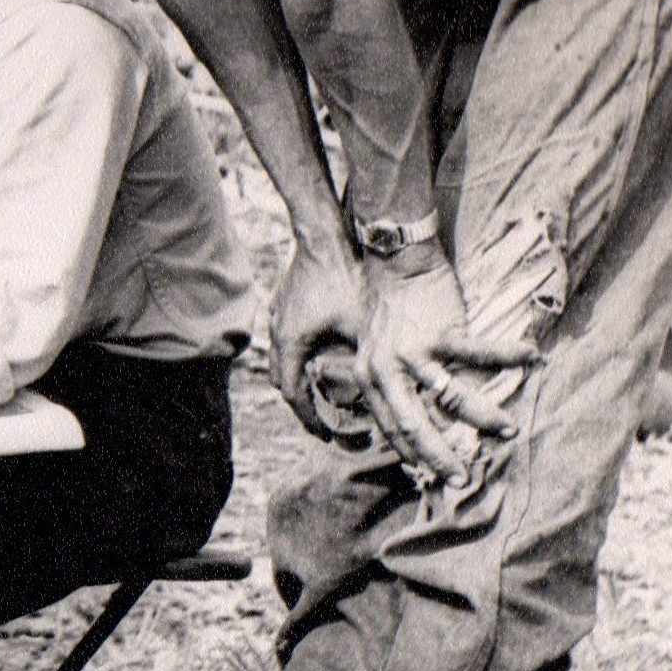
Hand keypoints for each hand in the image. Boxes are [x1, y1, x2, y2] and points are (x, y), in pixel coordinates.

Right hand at [269, 242, 364, 439]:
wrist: (323, 235)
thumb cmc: (344, 278)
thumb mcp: (362, 326)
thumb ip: (369, 359)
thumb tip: (394, 390)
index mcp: (293, 346)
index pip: (295, 397)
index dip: (312, 420)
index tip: (327, 435)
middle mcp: (278, 334)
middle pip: (282, 381)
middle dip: (302, 403)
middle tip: (322, 419)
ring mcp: (277, 316)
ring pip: (282, 359)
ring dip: (299, 376)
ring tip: (320, 387)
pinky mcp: (282, 301)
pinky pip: (285, 338)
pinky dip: (298, 354)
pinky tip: (320, 348)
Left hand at [357, 253, 536, 482]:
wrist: (394, 262)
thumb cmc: (389, 310)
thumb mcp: (372, 353)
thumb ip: (387, 384)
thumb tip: (411, 421)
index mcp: (368, 380)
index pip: (391, 429)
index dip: (413, 455)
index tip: (434, 476)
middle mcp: (385, 371)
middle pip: (415, 425)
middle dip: (441, 456)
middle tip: (462, 479)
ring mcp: (412, 352)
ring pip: (450, 397)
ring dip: (483, 417)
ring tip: (508, 431)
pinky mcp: (438, 331)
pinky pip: (478, 353)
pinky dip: (507, 356)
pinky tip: (531, 359)